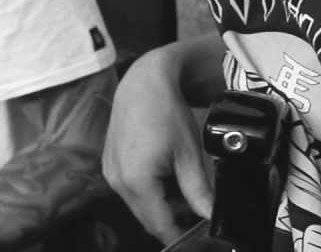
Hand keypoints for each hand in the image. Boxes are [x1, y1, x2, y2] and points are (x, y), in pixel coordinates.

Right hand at [102, 49, 213, 242]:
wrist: (143, 84)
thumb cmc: (166, 113)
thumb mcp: (189, 154)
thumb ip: (199, 192)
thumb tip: (211, 217)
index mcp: (137, 180)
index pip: (159, 225)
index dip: (179, 235)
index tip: (198, 237)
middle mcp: (117, 180)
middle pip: (147, 218)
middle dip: (172, 221)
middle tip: (197, 213)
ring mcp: (110, 172)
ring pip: (138, 205)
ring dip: (160, 206)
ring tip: (184, 191)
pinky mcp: (109, 164)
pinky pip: (129, 190)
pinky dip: (148, 191)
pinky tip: (165, 177)